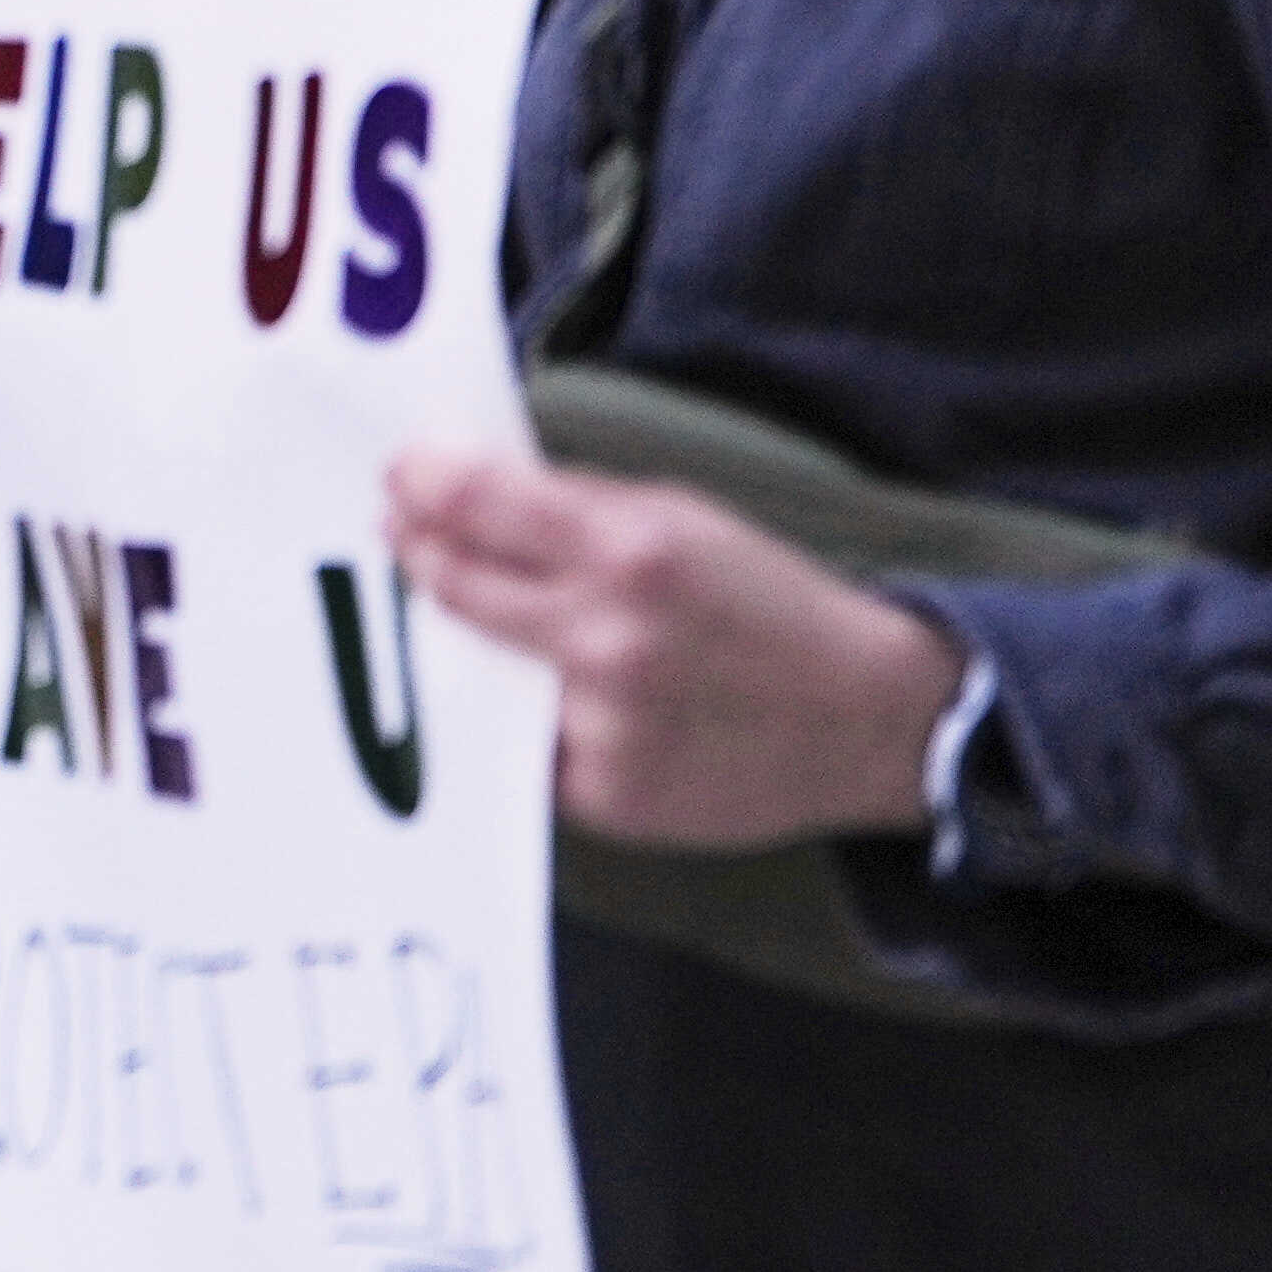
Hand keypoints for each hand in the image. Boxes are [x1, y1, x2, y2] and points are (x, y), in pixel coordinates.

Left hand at [386, 446, 968, 852]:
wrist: (873, 720)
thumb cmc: (773, 608)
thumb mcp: (686, 519)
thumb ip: (575, 504)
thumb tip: (462, 483)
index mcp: (631, 553)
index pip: (473, 503)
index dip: (419, 484)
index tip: (399, 477)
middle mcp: (607, 640)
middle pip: (452, 585)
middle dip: (417, 552)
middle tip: (400, 534)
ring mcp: (601, 725)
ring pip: (475, 668)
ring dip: (461, 638)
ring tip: (463, 609)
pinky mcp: (603, 794)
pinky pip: (521, 742)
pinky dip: (522, 714)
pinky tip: (548, 693)